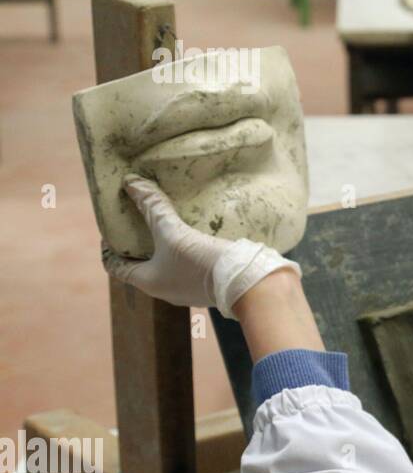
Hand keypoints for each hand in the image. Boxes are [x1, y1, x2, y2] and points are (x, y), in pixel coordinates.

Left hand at [102, 176, 300, 319]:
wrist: (244, 282)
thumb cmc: (200, 262)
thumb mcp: (172, 231)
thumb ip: (152, 207)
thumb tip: (132, 182)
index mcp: (147, 281)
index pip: (115, 267)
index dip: (109, 248)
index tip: (111, 229)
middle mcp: (163, 290)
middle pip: (140, 266)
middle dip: (138, 246)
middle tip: (139, 223)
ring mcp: (186, 290)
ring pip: (165, 268)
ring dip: (162, 250)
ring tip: (167, 227)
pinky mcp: (205, 286)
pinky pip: (186, 268)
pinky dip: (182, 254)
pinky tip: (193, 238)